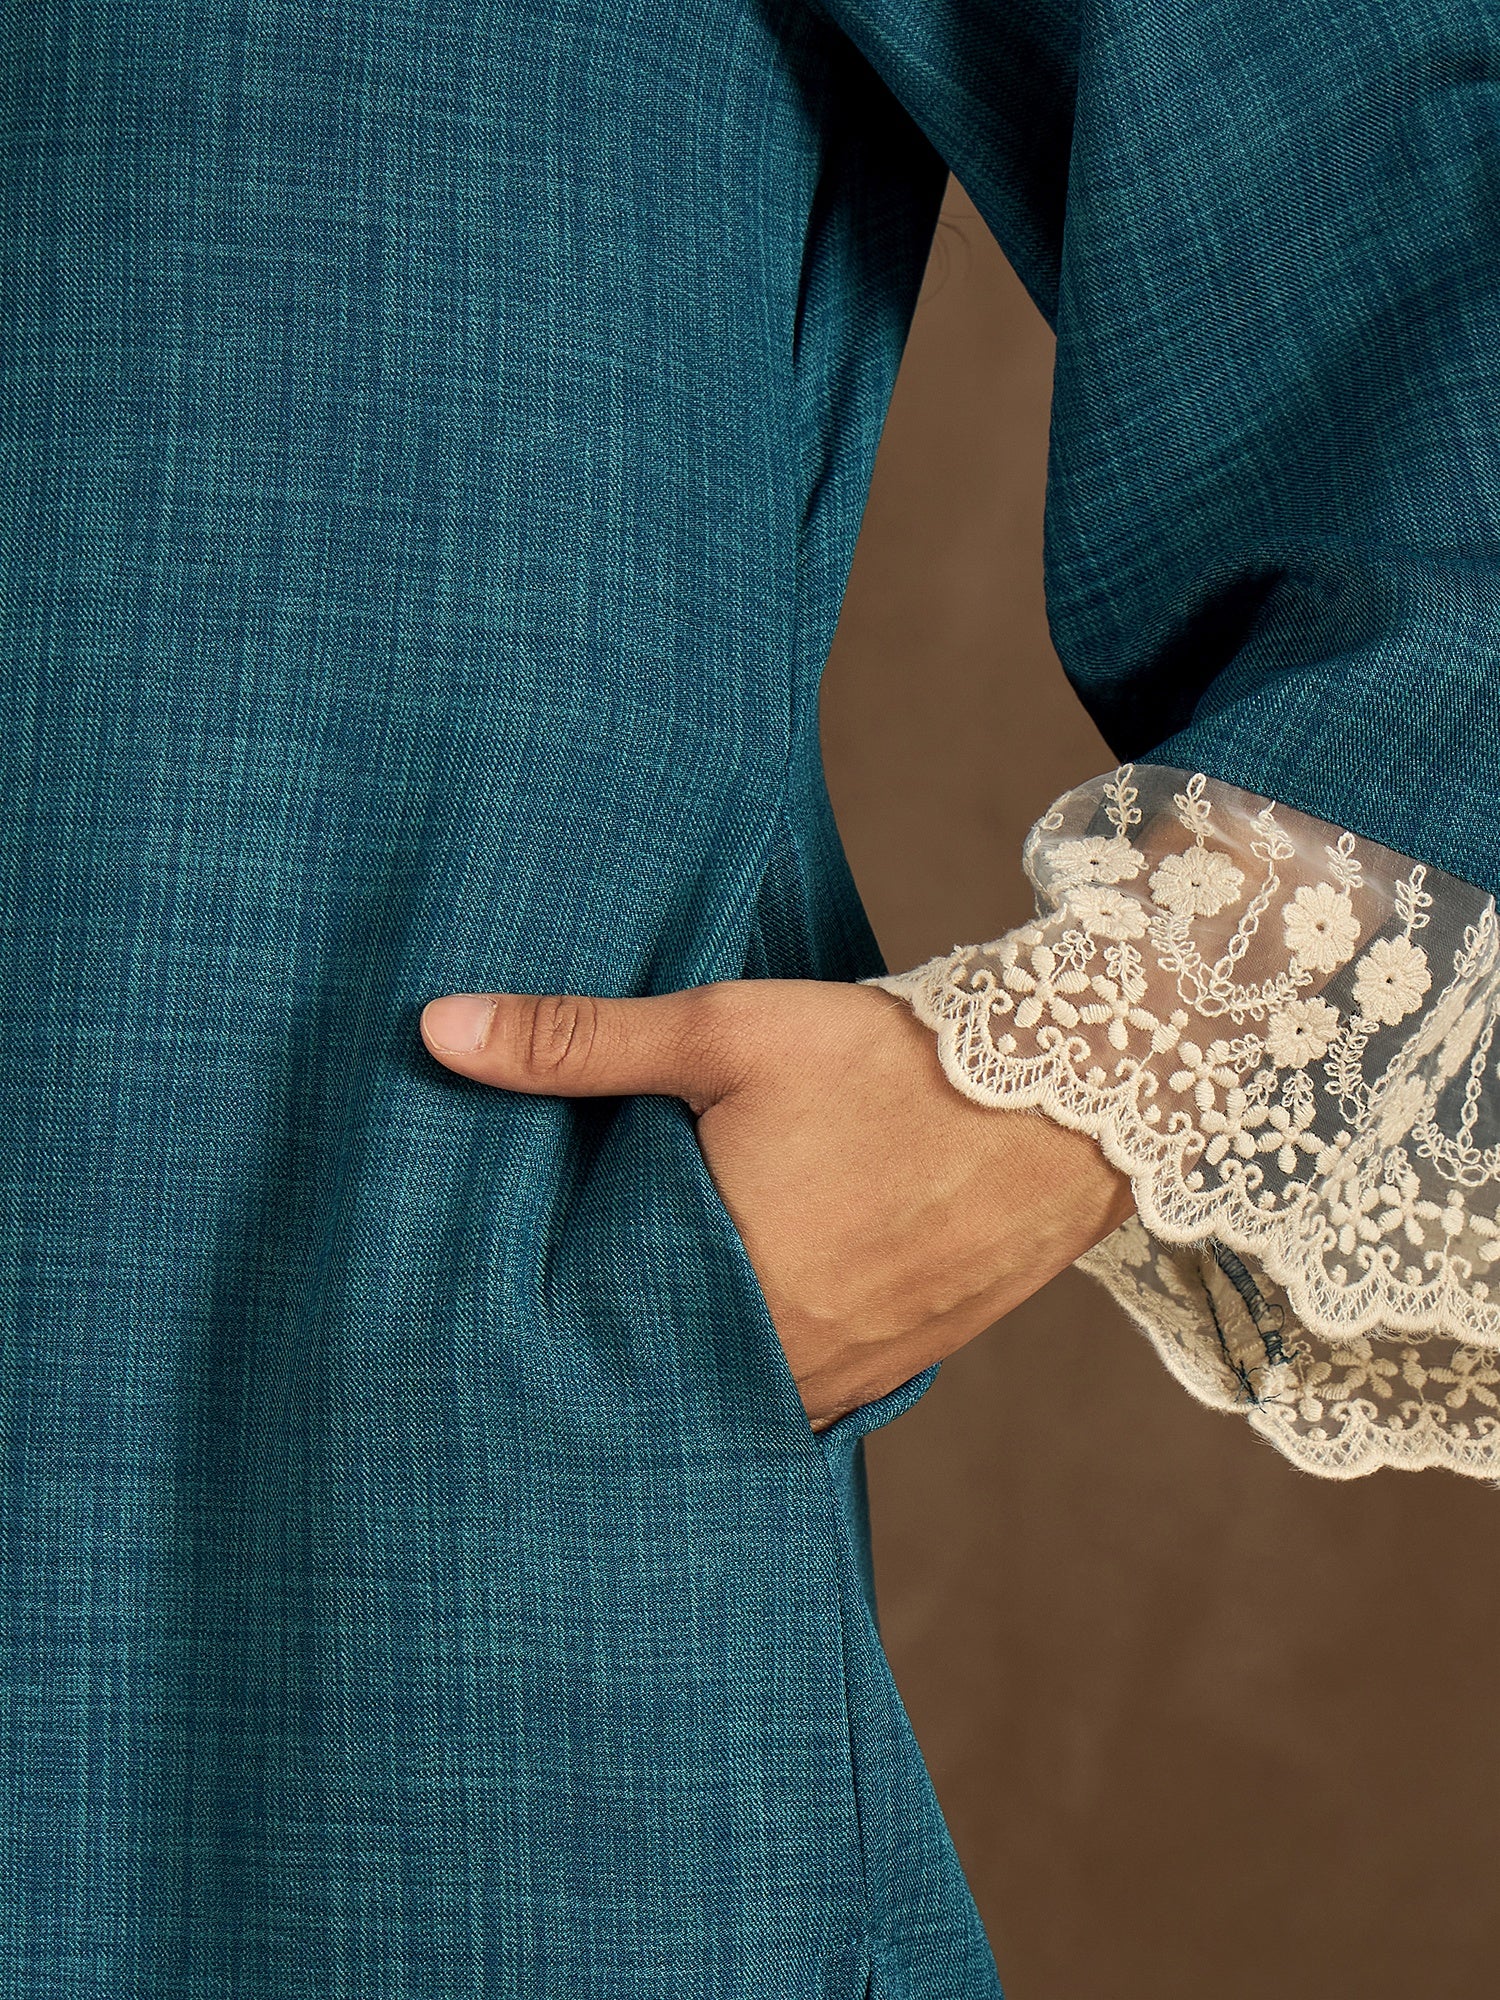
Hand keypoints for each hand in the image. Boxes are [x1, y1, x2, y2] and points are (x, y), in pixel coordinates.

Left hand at [419, 980, 1134, 1430]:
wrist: (1076, 1096)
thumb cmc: (889, 1060)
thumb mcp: (727, 1031)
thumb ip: (578, 1040)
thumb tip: (438, 1029)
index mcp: (729, 1289)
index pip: (597, 1343)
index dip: (544, 1334)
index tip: (495, 1321)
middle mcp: (790, 1359)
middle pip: (664, 1385)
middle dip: (615, 1362)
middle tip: (550, 1340)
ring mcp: (857, 1375)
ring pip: (738, 1399)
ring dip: (691, 1373)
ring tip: (639, 1337)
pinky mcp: (907, 1366)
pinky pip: (810, 1397)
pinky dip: (765, 1372)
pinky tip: (737, 1335)